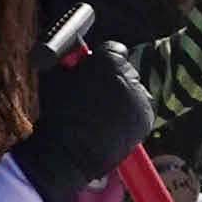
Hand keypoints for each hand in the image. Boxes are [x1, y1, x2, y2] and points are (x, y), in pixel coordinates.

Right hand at [13, 40, 151, 201]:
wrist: (67, 153)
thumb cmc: (57, 114)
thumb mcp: (55, 75)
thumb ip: (70, 58)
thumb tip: (74, 50)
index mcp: (109, 60)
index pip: (113, 49)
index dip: (101, 60)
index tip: (94, 70)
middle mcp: (130, 76)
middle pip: (125, 70)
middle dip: (113, 78)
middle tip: (96, 95)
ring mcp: (140, 98)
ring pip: (134, 91)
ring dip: (122, 98)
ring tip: (101, 114)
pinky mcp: (146, 118)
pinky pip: (140, 110)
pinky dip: (129, 116)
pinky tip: (111, 125)